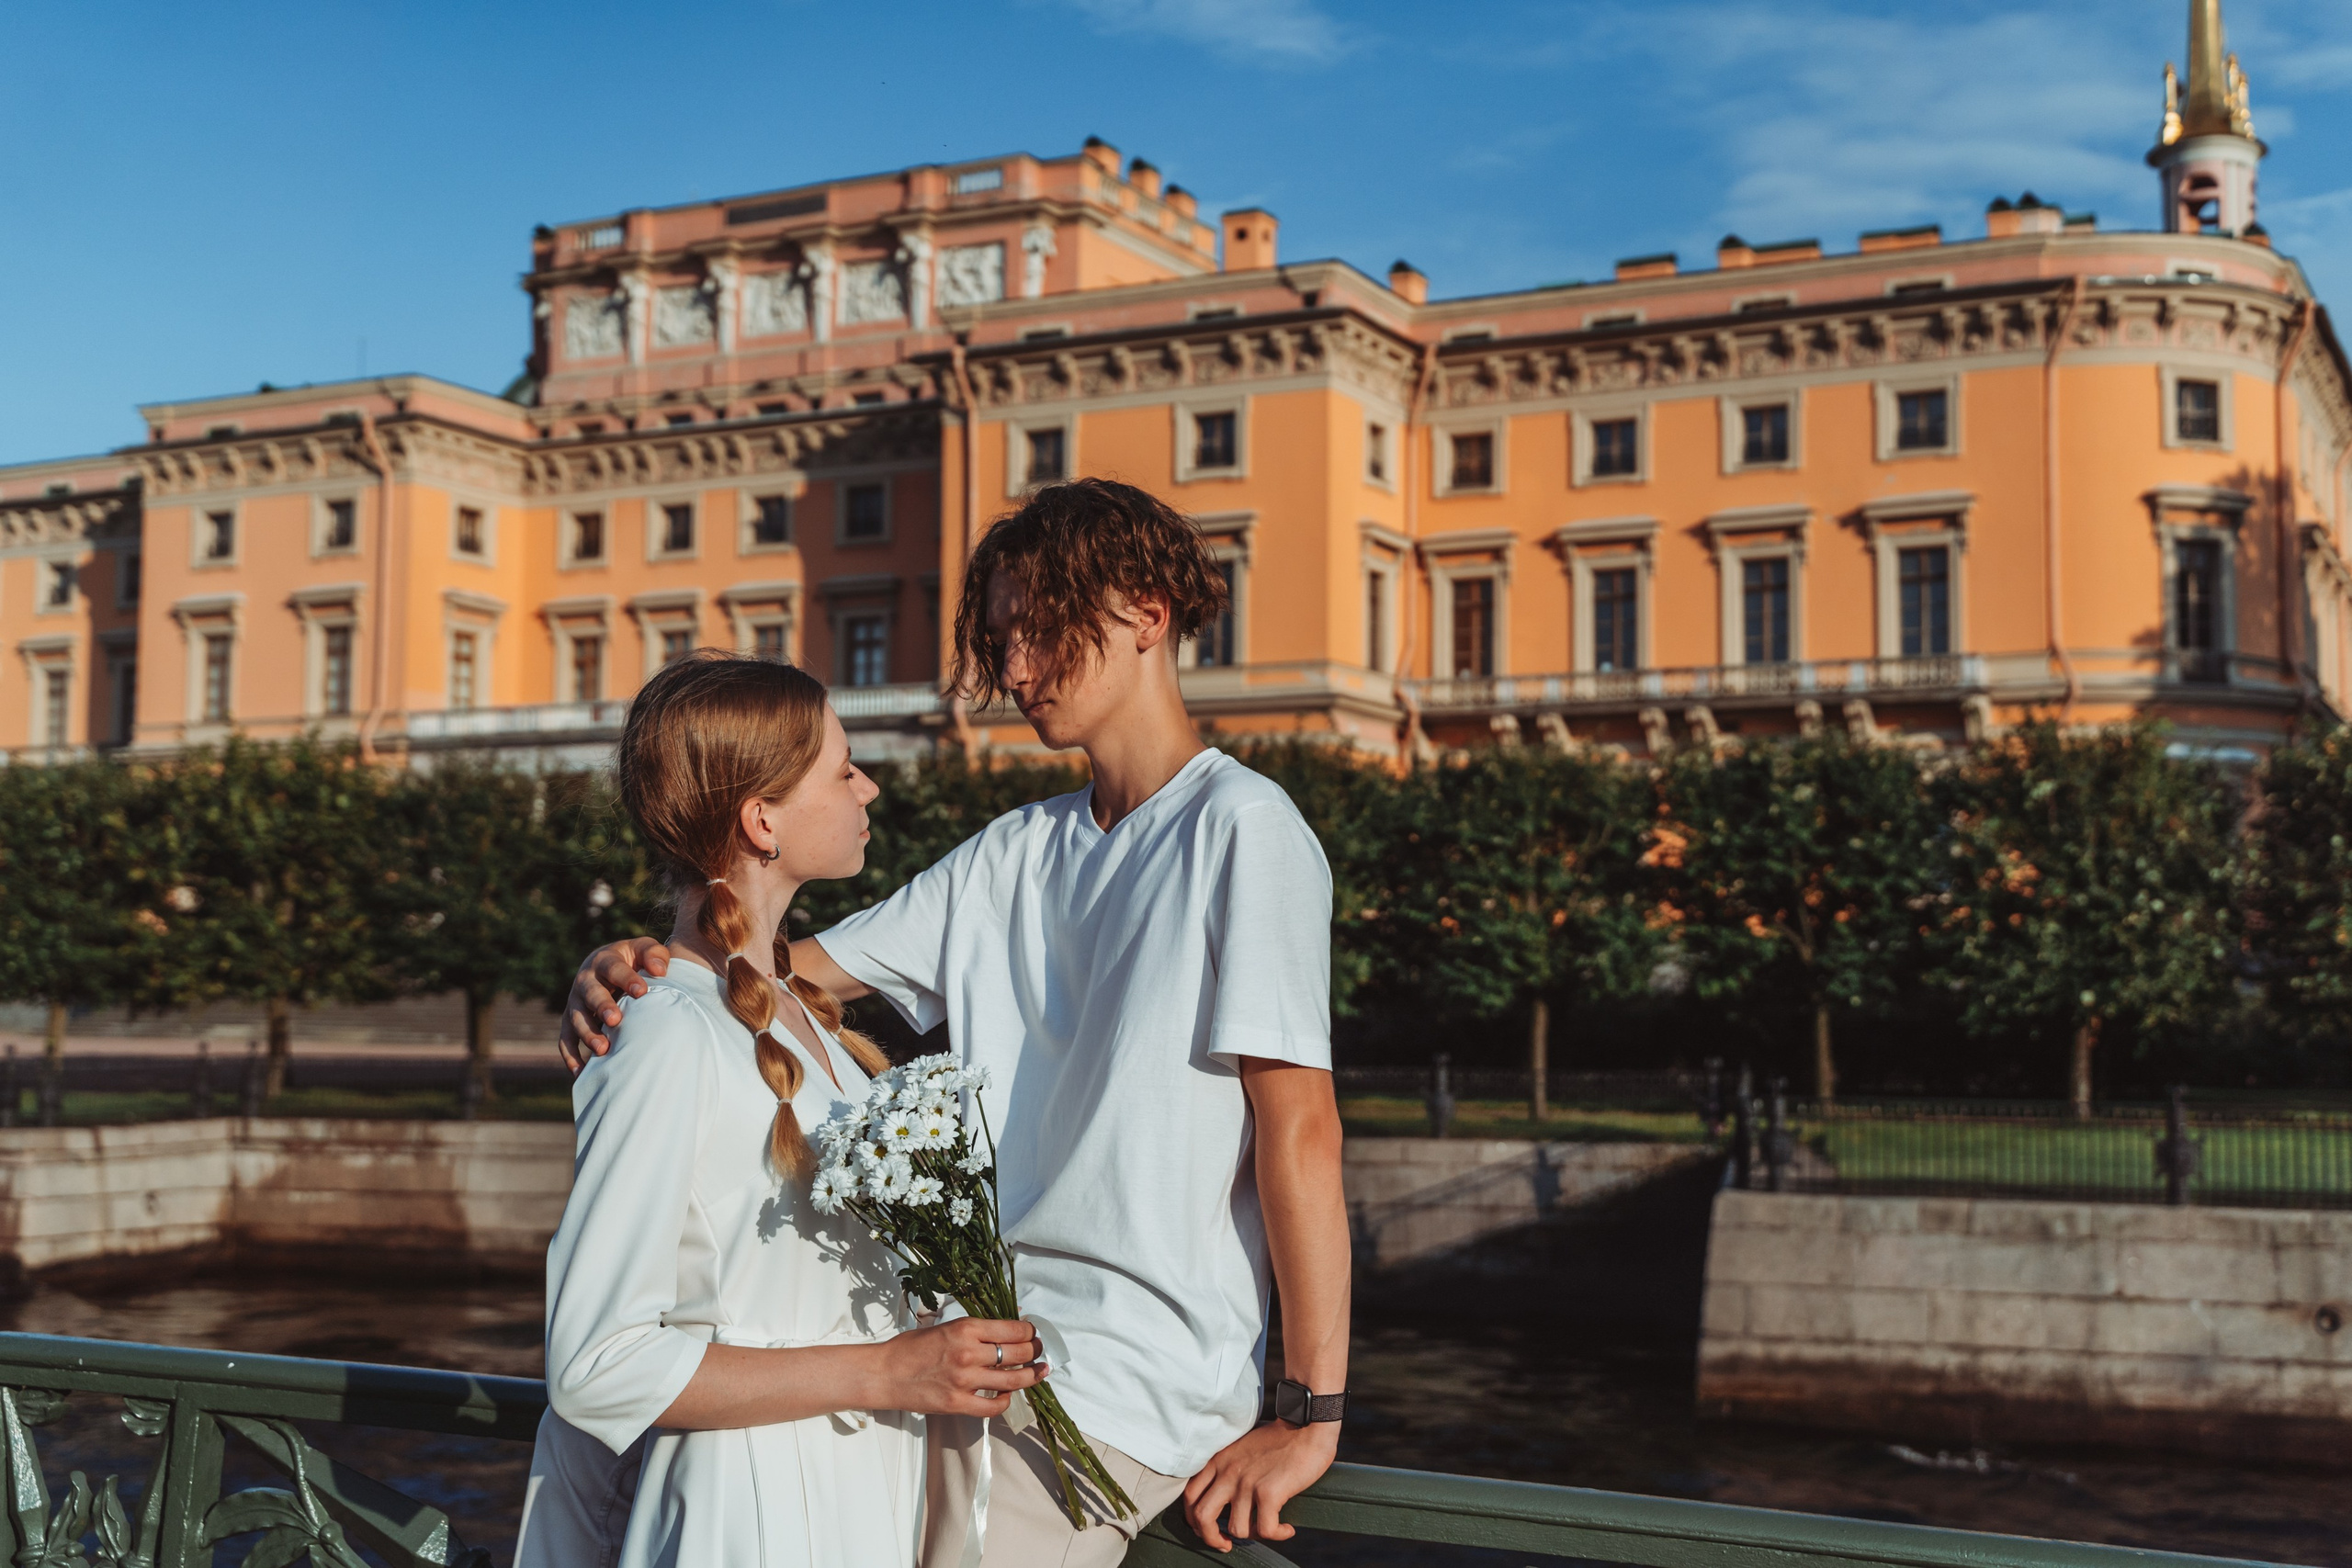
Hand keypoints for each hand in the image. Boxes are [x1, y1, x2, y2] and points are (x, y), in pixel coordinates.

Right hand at [557, 937, 670, 1072]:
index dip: (626, 979)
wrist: (610, 966)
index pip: (613, 968)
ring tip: (603, 1049)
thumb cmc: (634, 960)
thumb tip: (659, 970)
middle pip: (590, 993)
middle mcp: (585, 980)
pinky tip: (582, 1073)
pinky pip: (565, 1040)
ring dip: (587, 1033)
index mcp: (604, 960)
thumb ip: (654, 954)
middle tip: (615, 1020)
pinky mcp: (570, 1020)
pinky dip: (571, 1056)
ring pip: (576, 1018)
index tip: (642, 992)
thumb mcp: (644, 949)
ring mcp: (575, 1002)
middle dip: (602, 1006)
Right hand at [873, 1317, 1045, 1417]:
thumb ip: (975, 1331)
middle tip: (1040, 1351)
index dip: (1030, 1331)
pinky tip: (1008, 1394)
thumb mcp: (945, 1327)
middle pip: (1018, 1353)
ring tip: (1039, 1372)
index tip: (1033, 1333)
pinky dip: (1006, 1400)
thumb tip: (1005, 1332)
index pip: (1013, 1329)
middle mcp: (969, 1353)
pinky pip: (994, 1406)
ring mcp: (965, 1381)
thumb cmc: (912, 1347)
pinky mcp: (959, 1404)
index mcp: (966, 1328)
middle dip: (1035, 1351)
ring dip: (1031, 1376)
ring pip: (1013, 1380)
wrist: (885, 1373)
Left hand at [1182, 1419, 1338, 1550]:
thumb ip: (1230, 1468)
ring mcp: (1247, 1483)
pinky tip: (1287, 1529)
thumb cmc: (1281, 1438)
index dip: (1194, 1519)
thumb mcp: (1242, 1448)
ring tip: (1267, 1527)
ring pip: (1236, 1529)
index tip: (1209, 1528)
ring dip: (1253, 1535)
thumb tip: (1227, 1499)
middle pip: (1201, 1516)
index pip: (1190, 1495)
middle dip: (1210, 1538)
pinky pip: (1265, 1530)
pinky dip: (1278, 1535)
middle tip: (1225, 1544)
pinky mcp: (1269, 1492)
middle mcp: (1228, 1471)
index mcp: (1219, 1460)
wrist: (1307, 1426)